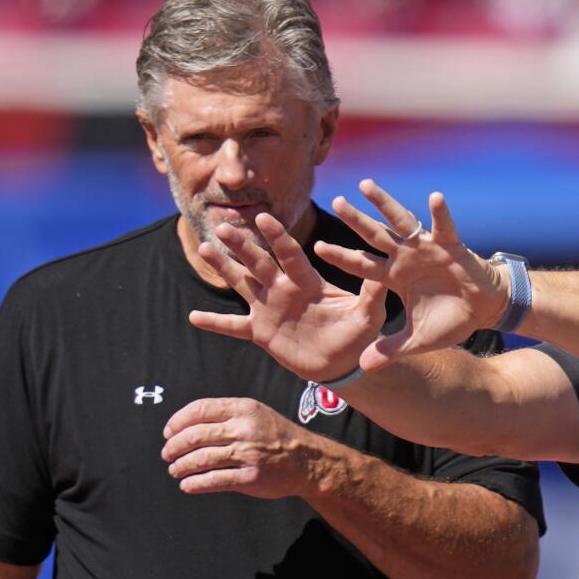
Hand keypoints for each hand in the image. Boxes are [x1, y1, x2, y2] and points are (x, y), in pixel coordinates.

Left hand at [162, 398, 322, 496]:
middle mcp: (245, 429)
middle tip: (167, 454)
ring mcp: (248, 454)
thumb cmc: (277, 436)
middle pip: (195, 436)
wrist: (308, 460)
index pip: (200, 410)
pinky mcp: (250, 477)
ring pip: (201, 459)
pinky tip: (187, 485)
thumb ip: (227, 415)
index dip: (177, 422)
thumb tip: (185, 426)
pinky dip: (194, 484)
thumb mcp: (257, 413)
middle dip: (174, 447)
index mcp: (244, 408)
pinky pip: (213, 481)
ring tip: (175, 470)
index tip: (168, 433)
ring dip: (181, 466)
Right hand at [187, 212, 387, 381]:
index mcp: (308, 281)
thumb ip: (372, 295)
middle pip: (259, 262)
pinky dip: (216, 322)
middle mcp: (284, 289)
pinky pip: (234, 326)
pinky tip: (193, 316)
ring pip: (242, 283)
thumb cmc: (357, 333)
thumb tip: (385, 273)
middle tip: (222, 227)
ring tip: (203, 247)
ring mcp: (269, 308)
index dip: (277, 237)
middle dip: (241, 245)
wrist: (343, 361)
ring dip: (223, 268)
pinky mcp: (261, 331)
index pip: (290, 254)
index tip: (262, 217)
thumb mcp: (367, 314)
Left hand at [317, 179, 508, 369]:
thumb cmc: (449, 319)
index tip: (317, 247)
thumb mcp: (415, 339)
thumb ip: (390, 349)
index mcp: (394, 277)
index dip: (341, 257)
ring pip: (402, 222)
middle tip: (336, 201)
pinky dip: (440, 214)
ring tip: (366, 186)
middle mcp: (406, 258)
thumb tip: (363, 367)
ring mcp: (427, 249)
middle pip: (375, 236)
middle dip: (356, 220)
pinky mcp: (451, 247)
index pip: (362, 265)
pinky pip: (445, 228)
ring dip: (385, 204)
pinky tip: (435, 197)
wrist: (482, 310)